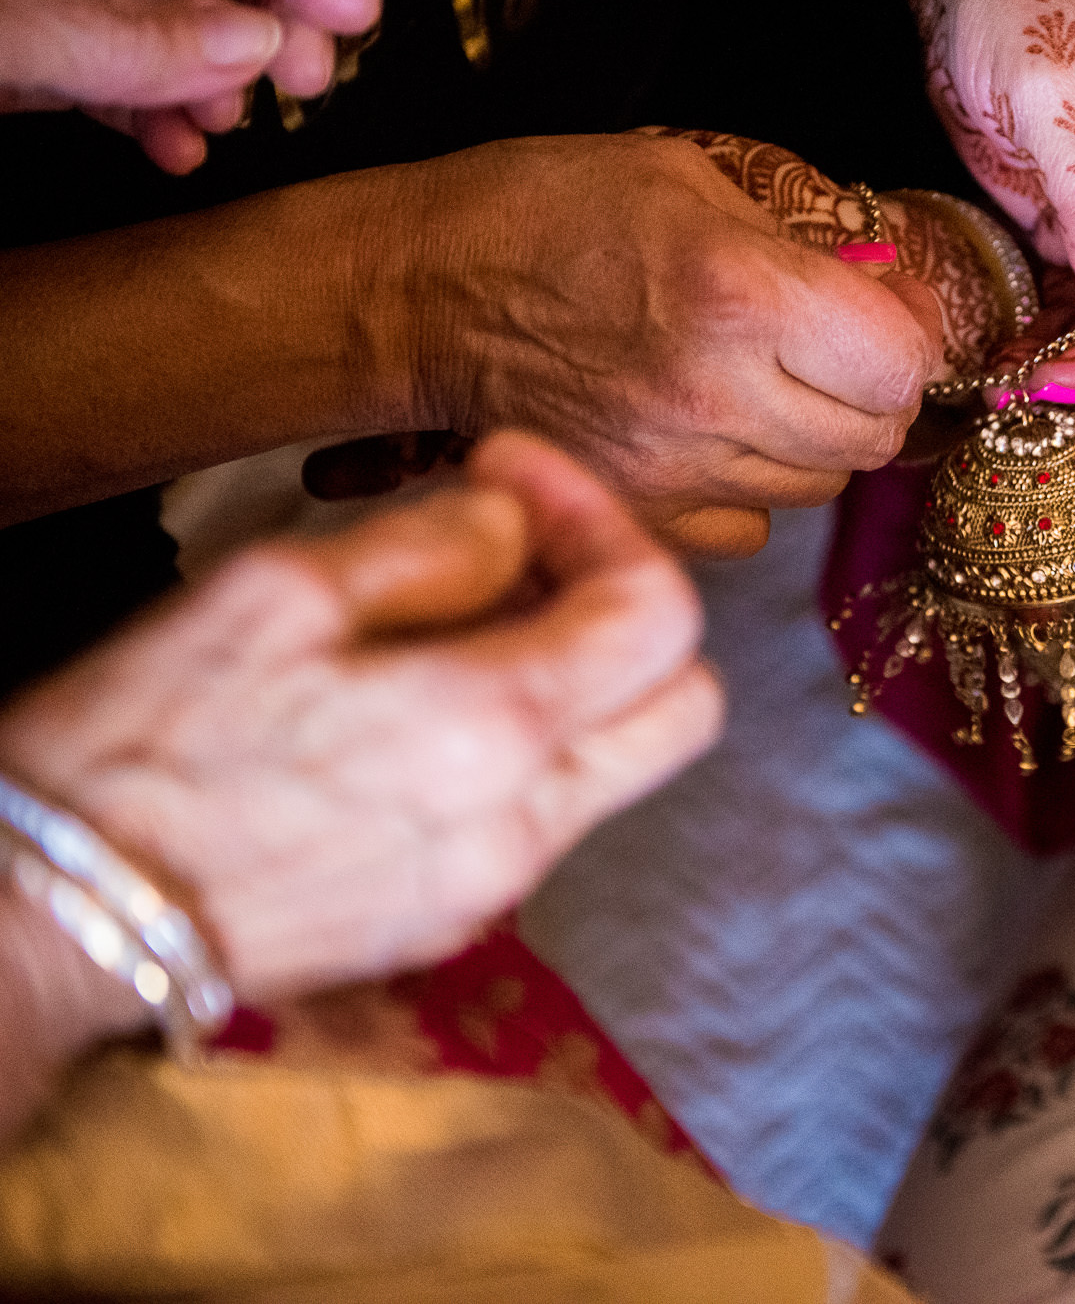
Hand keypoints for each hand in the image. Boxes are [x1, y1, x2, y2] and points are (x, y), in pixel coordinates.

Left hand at [0, 0, 379, 172]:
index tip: (354, 9)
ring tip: (228, 119)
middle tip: (308, 76)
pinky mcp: (18, 41)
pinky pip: (102, 62)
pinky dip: (150, 107)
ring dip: (212, 70)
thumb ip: (119, 38)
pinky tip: (178, 149)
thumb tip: (259, 47)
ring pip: (155, 6)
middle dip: (260, 9)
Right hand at [0, 431, 720, 1000]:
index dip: (604, 518)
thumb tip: (518, 523)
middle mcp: (523, 824)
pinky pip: (547, 819)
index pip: (657, 611)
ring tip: (461, 623)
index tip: (515, 479)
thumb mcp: (275, 593)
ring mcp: (496, 888)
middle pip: (684, 705)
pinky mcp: (452, 923)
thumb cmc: (140, 746)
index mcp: (490, 729)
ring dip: (577, 680)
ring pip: (620, 764)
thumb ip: (433, 547)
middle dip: (627, 609)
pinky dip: (526, 749)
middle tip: (527, 554)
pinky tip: (424, 712)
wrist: (58, 917)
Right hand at [381, 133, 943, 556]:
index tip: (889, 310)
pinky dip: (750, 488)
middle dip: (873, 390)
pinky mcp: (640, 513)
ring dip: (815, 439)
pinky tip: (709, 432)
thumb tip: (889, 282)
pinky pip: (749, 528)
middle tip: (837, 348)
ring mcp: (675, 470)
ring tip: (762, 382)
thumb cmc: (545, 213)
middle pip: (873, 438)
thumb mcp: (689, 177)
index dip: (910, 335)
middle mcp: (716, 396)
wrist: (414, 292)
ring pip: (817, 487)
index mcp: (741, 295)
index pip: (901, 362)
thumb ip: (803, 235)